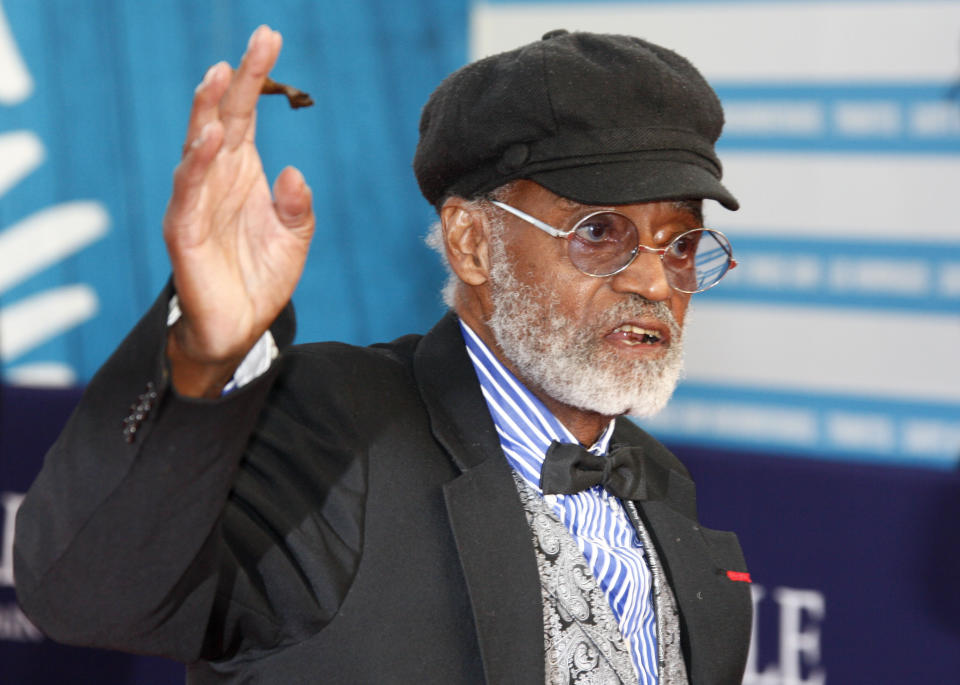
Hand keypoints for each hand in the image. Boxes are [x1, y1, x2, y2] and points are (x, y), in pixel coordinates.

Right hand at [163, 26, 314, 396]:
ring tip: (221, 75)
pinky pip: (188, 192)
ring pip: (198, 147)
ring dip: (208, 111)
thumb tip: (293, 173)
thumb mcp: (295, 238)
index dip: (256, 77)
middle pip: (222, 117)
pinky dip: (196, 164)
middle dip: (237, 78)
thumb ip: (298, 206)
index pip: (245, 113)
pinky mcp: (185, 231)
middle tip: (259, 41)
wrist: (241, 327)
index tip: (271, 38)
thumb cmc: (262, 276)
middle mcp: (217, 178)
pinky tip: (209, 138)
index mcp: (242, 172)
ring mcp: (197, 202)